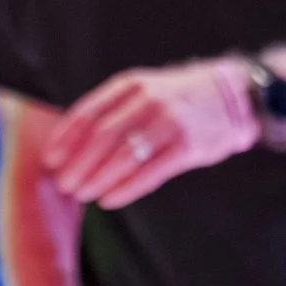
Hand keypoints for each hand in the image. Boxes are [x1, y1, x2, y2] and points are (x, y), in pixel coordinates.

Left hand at [44, 59, 256, 208]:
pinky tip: (109, 200)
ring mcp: (169, 123)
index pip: (88, 113)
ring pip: (124, 156)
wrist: (234, 95)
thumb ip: (111, 110)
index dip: (66, 139)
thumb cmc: (177, 98)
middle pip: (102, 137)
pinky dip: (126, 188)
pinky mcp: (188, 146)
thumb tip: (71, 145)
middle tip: (65, 185)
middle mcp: (148, 100)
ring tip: (83, 194)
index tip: (51, 160)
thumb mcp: (142, 89)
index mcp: (130, 85)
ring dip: (98, 178)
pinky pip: (150, 172)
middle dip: (79, 164)